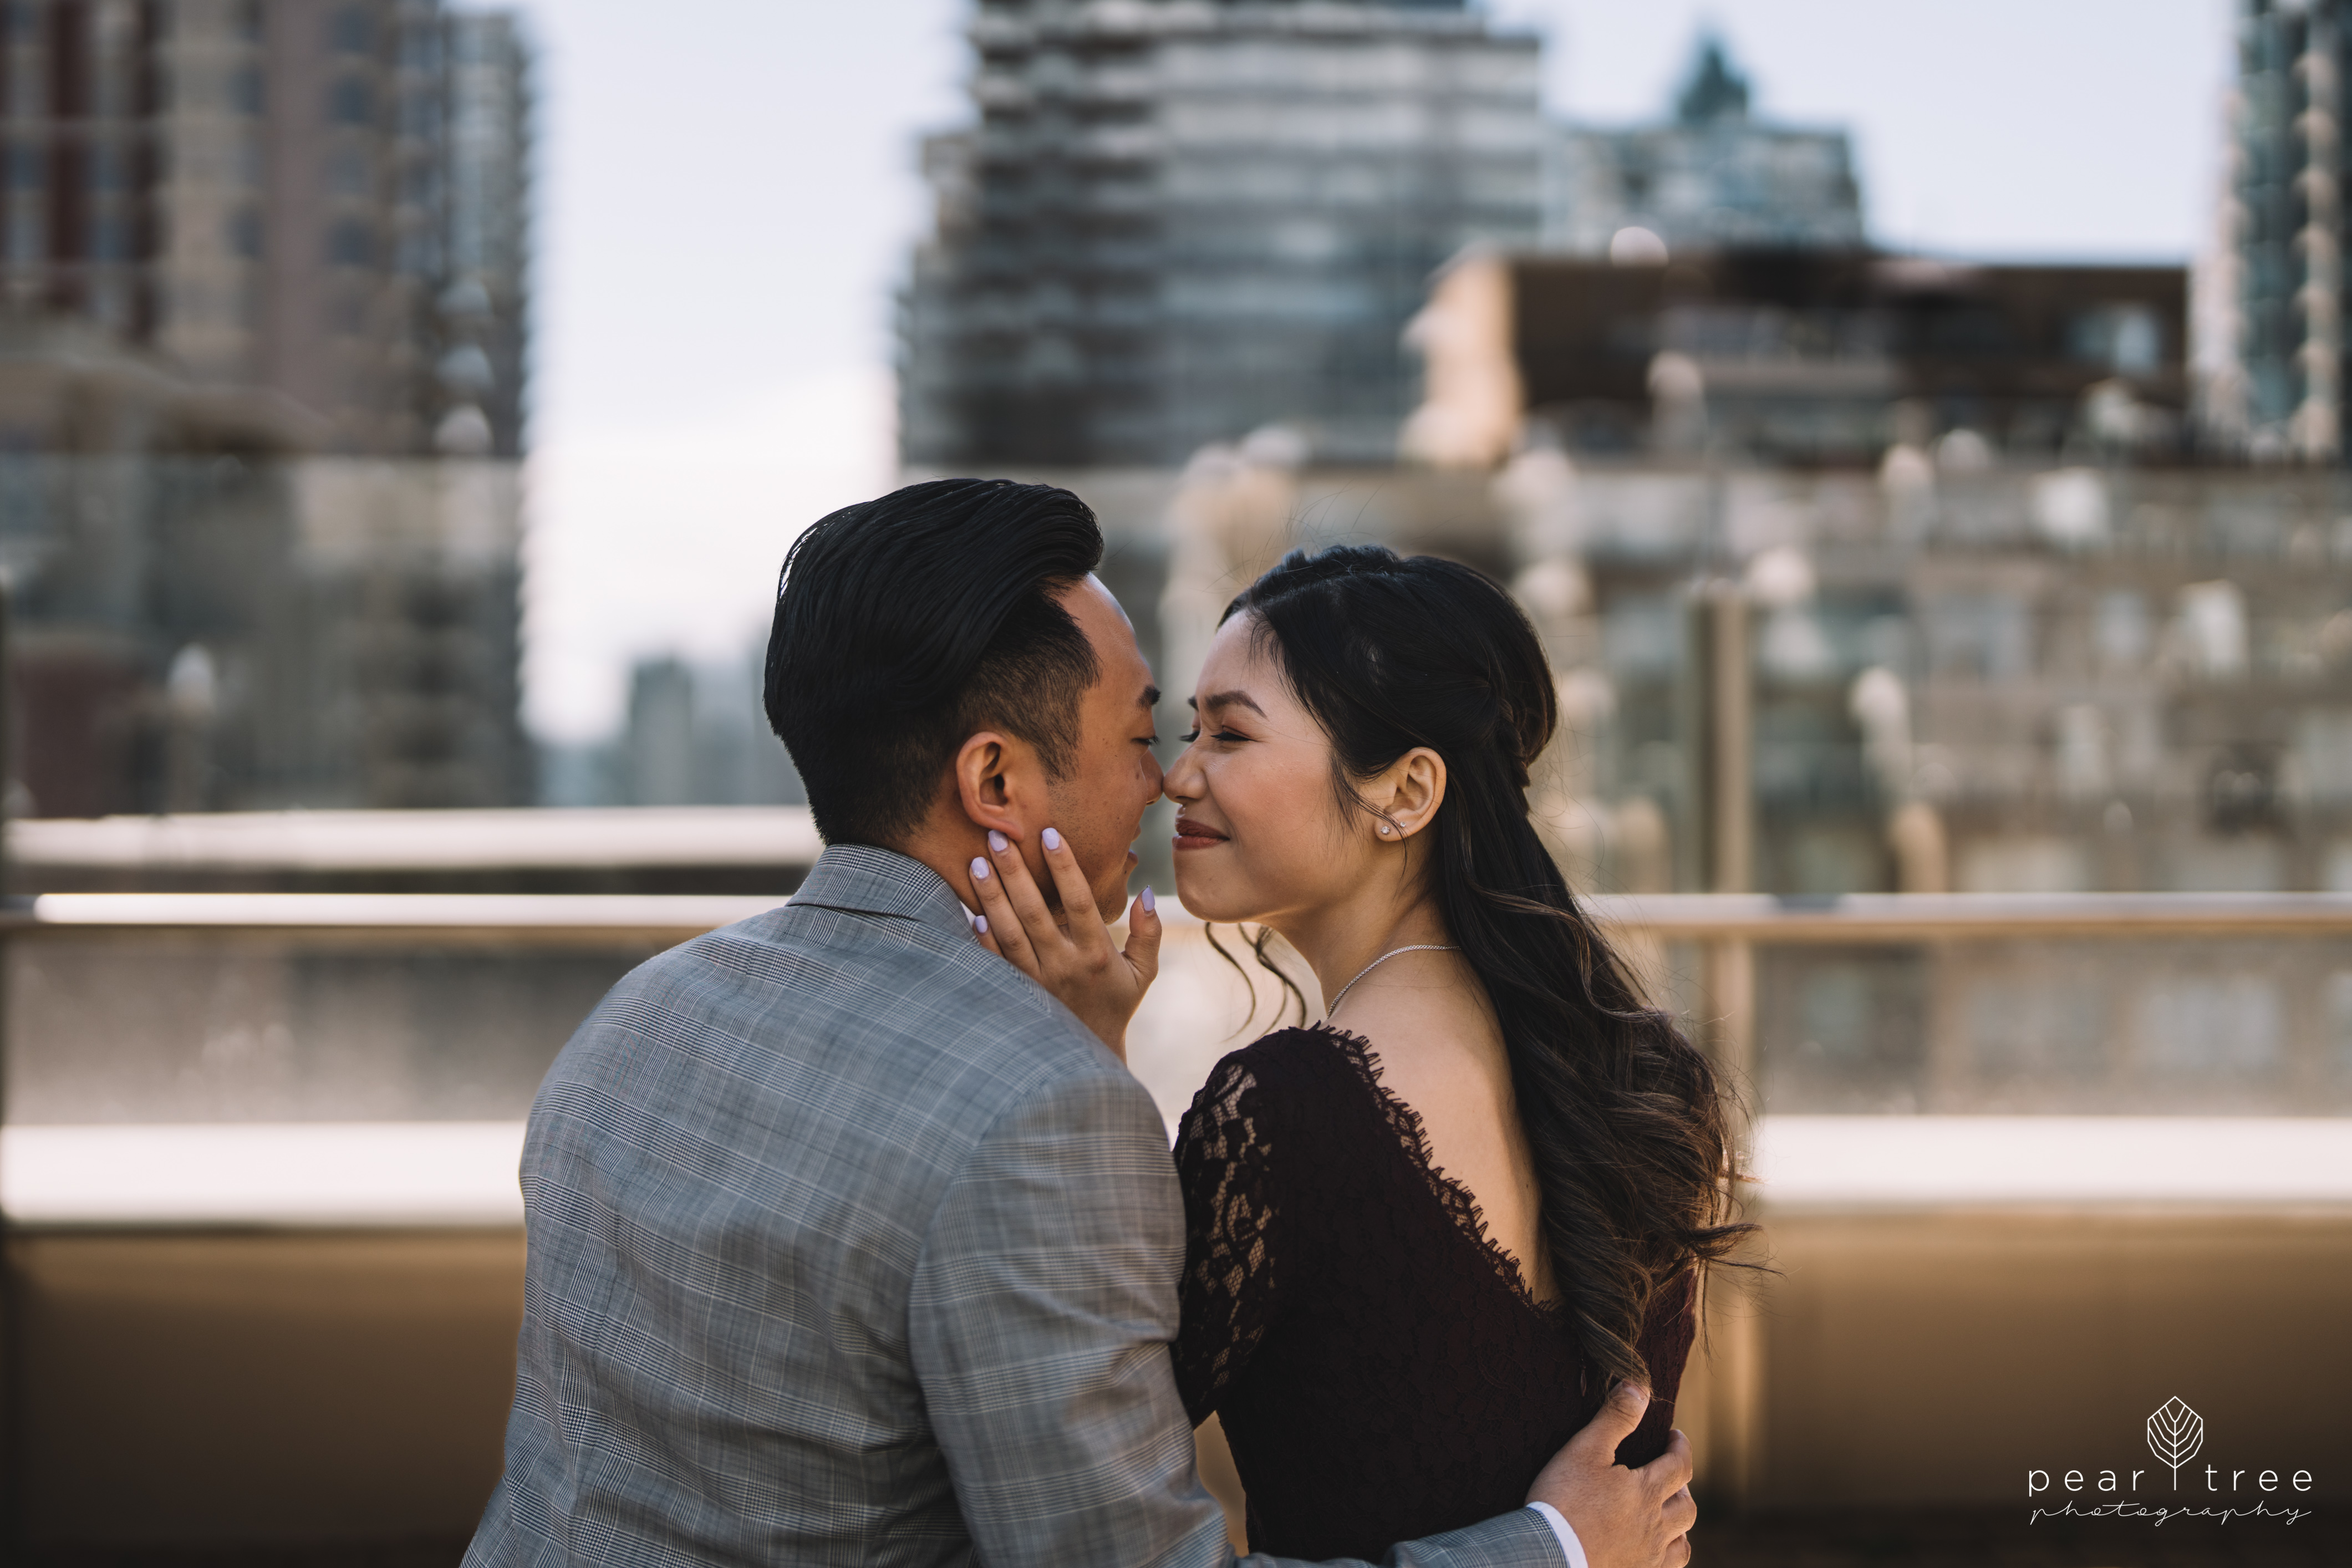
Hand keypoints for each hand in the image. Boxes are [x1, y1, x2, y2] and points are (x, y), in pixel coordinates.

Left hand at [969, 827, 1161, 1058]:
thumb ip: (1147, 932)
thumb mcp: (1142, 972)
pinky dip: (982, 938)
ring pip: (1009, 932)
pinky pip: (995, 961)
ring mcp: (1036, 980)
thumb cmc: (1115, 1003)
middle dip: (1015, 871)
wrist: (1087, 1053)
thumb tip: (1144, 891)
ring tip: (976, 863)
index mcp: (1096, 953)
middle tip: (997, 836)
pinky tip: (971, 911)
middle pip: (1034, 911)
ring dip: (992, 896)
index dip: (1064, 867)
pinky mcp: (1017, 992)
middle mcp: (1064, 964)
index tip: (1049, 834)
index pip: (1079, 901)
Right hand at [1526, 1383, 1694, 1567]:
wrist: (1549, 1556)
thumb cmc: (1563, 1501)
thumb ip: (1615, 1418)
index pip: (1680, 1464)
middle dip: (1683, 1485)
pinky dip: (1668, 1554)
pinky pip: (1667, 1567)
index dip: (1680, 1447)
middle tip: (1671, 1474)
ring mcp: (1648, 1557)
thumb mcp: (1584, 1450)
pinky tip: (1654, 1549)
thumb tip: (1639, 1387)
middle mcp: (1655, 1526)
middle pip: (1687, 1505)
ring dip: (1680, 1523)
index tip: (1674, 1437)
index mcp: (1647, 1491)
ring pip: (1682, 1540)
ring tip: (1668, 1512)